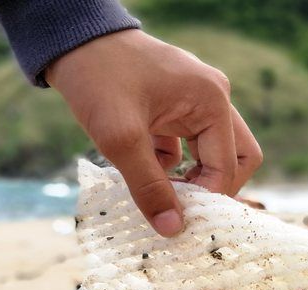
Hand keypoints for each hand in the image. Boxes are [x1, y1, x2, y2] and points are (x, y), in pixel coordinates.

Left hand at [46, 30, 261, 236]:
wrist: (72, 42)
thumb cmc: (98, 80)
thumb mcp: (120, 139)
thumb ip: (148, 186)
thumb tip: (172, 229)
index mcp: (211, 101)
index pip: (229, 165)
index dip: (208, 198)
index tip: (178, 220)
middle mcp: (212, 98)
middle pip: (235, 158)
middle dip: (212, 189)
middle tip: (181, 211)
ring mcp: (195, 100)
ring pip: (210, 153)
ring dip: (189, 179)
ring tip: (159, 196)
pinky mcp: (175, 105)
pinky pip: (186, 146)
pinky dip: (169, 166)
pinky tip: (141, 172)